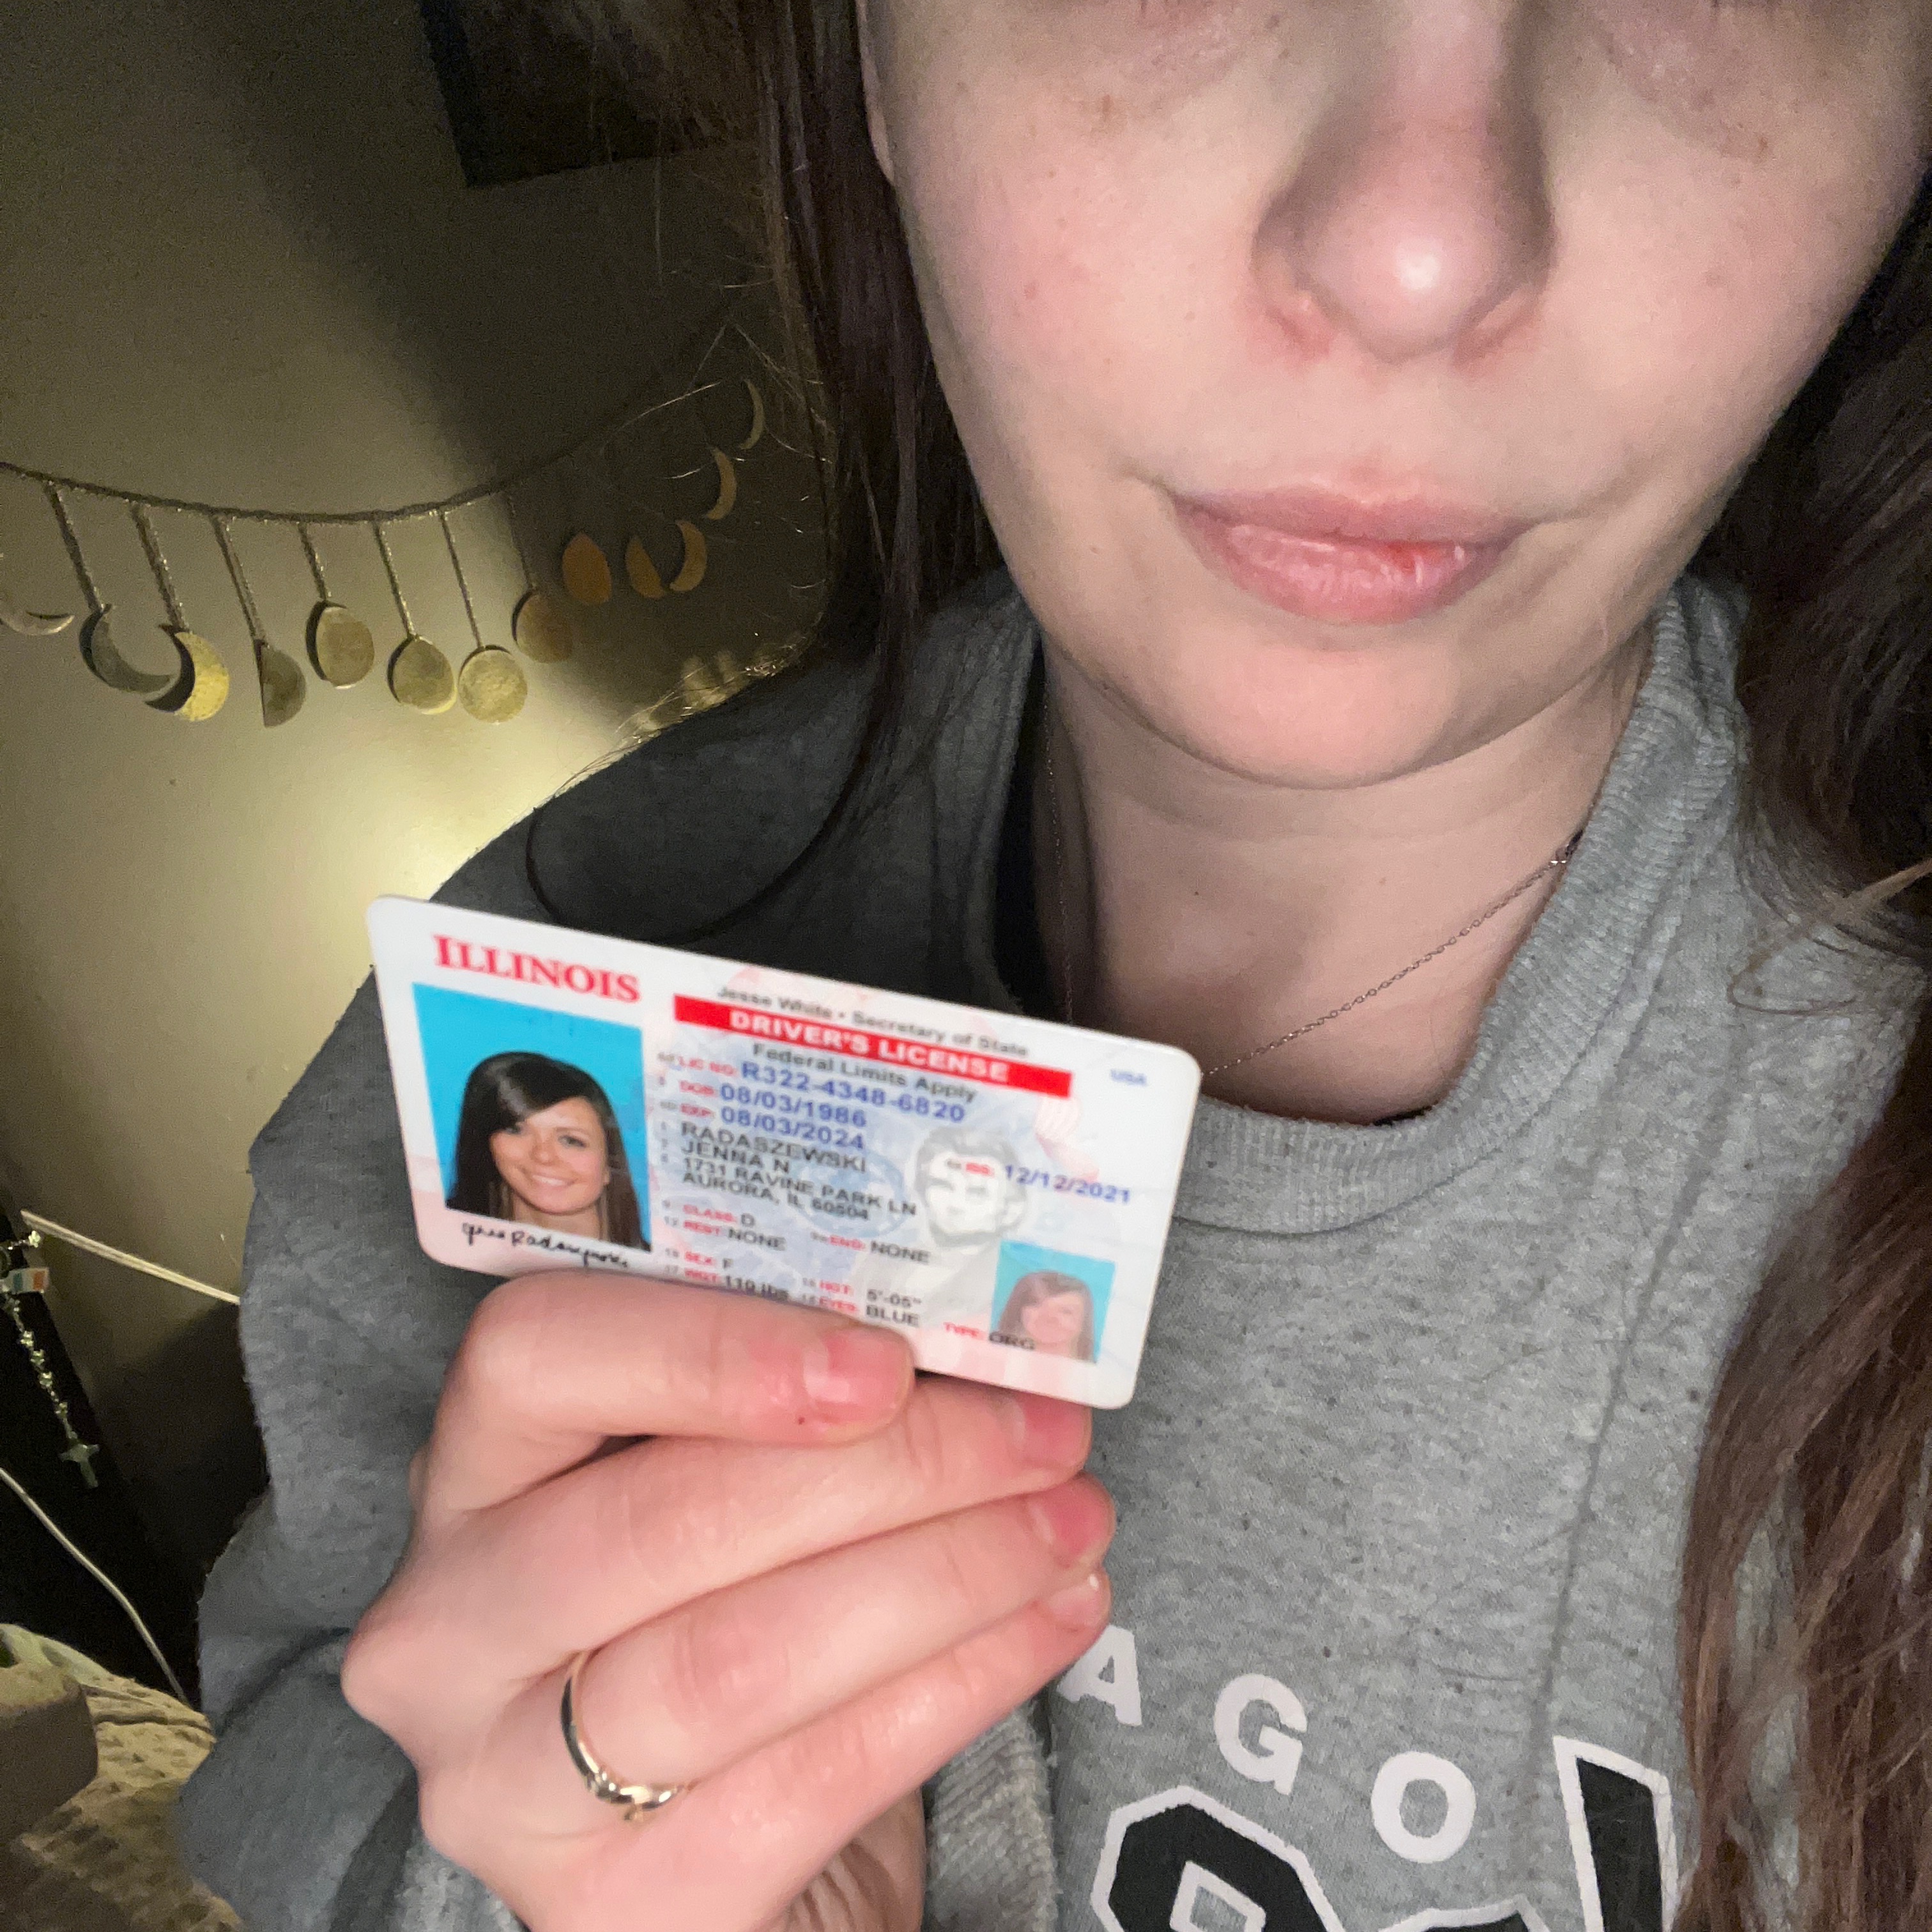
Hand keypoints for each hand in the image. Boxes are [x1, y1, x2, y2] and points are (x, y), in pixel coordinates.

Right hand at [341, 1272, 1112, 1931]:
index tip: (886, 1360)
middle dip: (891, 1468)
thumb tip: (976, 1339)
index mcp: (470, 1474)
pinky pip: (812, 1781)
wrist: (726, 1843)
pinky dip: (958, 1686)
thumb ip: (796, 1398)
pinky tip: (1049, 1620)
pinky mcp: (617, 1909)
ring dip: (946, 1576)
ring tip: (1070, 1523)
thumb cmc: (728, 1602)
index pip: (535, 1359)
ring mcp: (509, 1788)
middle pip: (665, 1519)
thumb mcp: (723, 1477)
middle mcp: (450, 1630)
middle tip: (1044, 1436)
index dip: (711, 1350)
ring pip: (740, 1658)